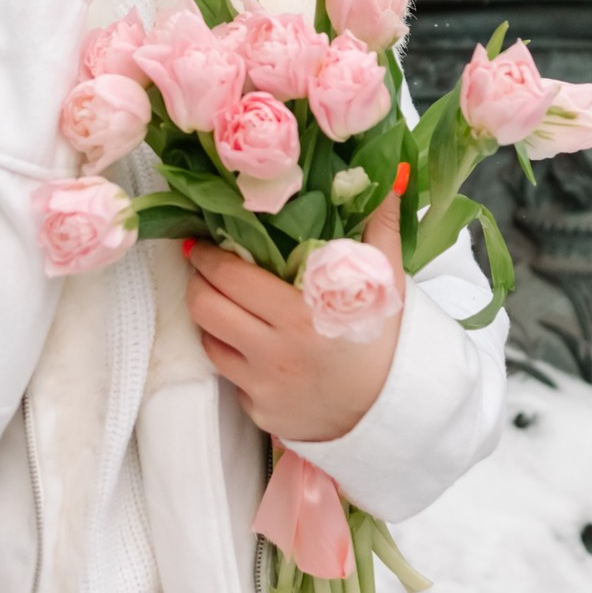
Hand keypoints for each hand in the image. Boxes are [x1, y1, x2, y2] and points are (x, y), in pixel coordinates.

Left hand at [184, 194, 405, 443]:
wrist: (395, 417)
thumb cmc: (389, 346)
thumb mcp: (387, 285)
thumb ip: (380, 228)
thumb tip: (391, 176)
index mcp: (300, 316)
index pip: (230, 277)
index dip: (208, 256)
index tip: (203, 242)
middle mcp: (274, 353)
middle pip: (205, 308)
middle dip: (197, 281)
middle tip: (202, 267)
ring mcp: (263, 387)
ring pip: (209, 343)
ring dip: (209, 318)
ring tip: (222, 301)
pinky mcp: (259, 413)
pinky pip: (230, 379)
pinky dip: (233, 359)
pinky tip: (248, 344)